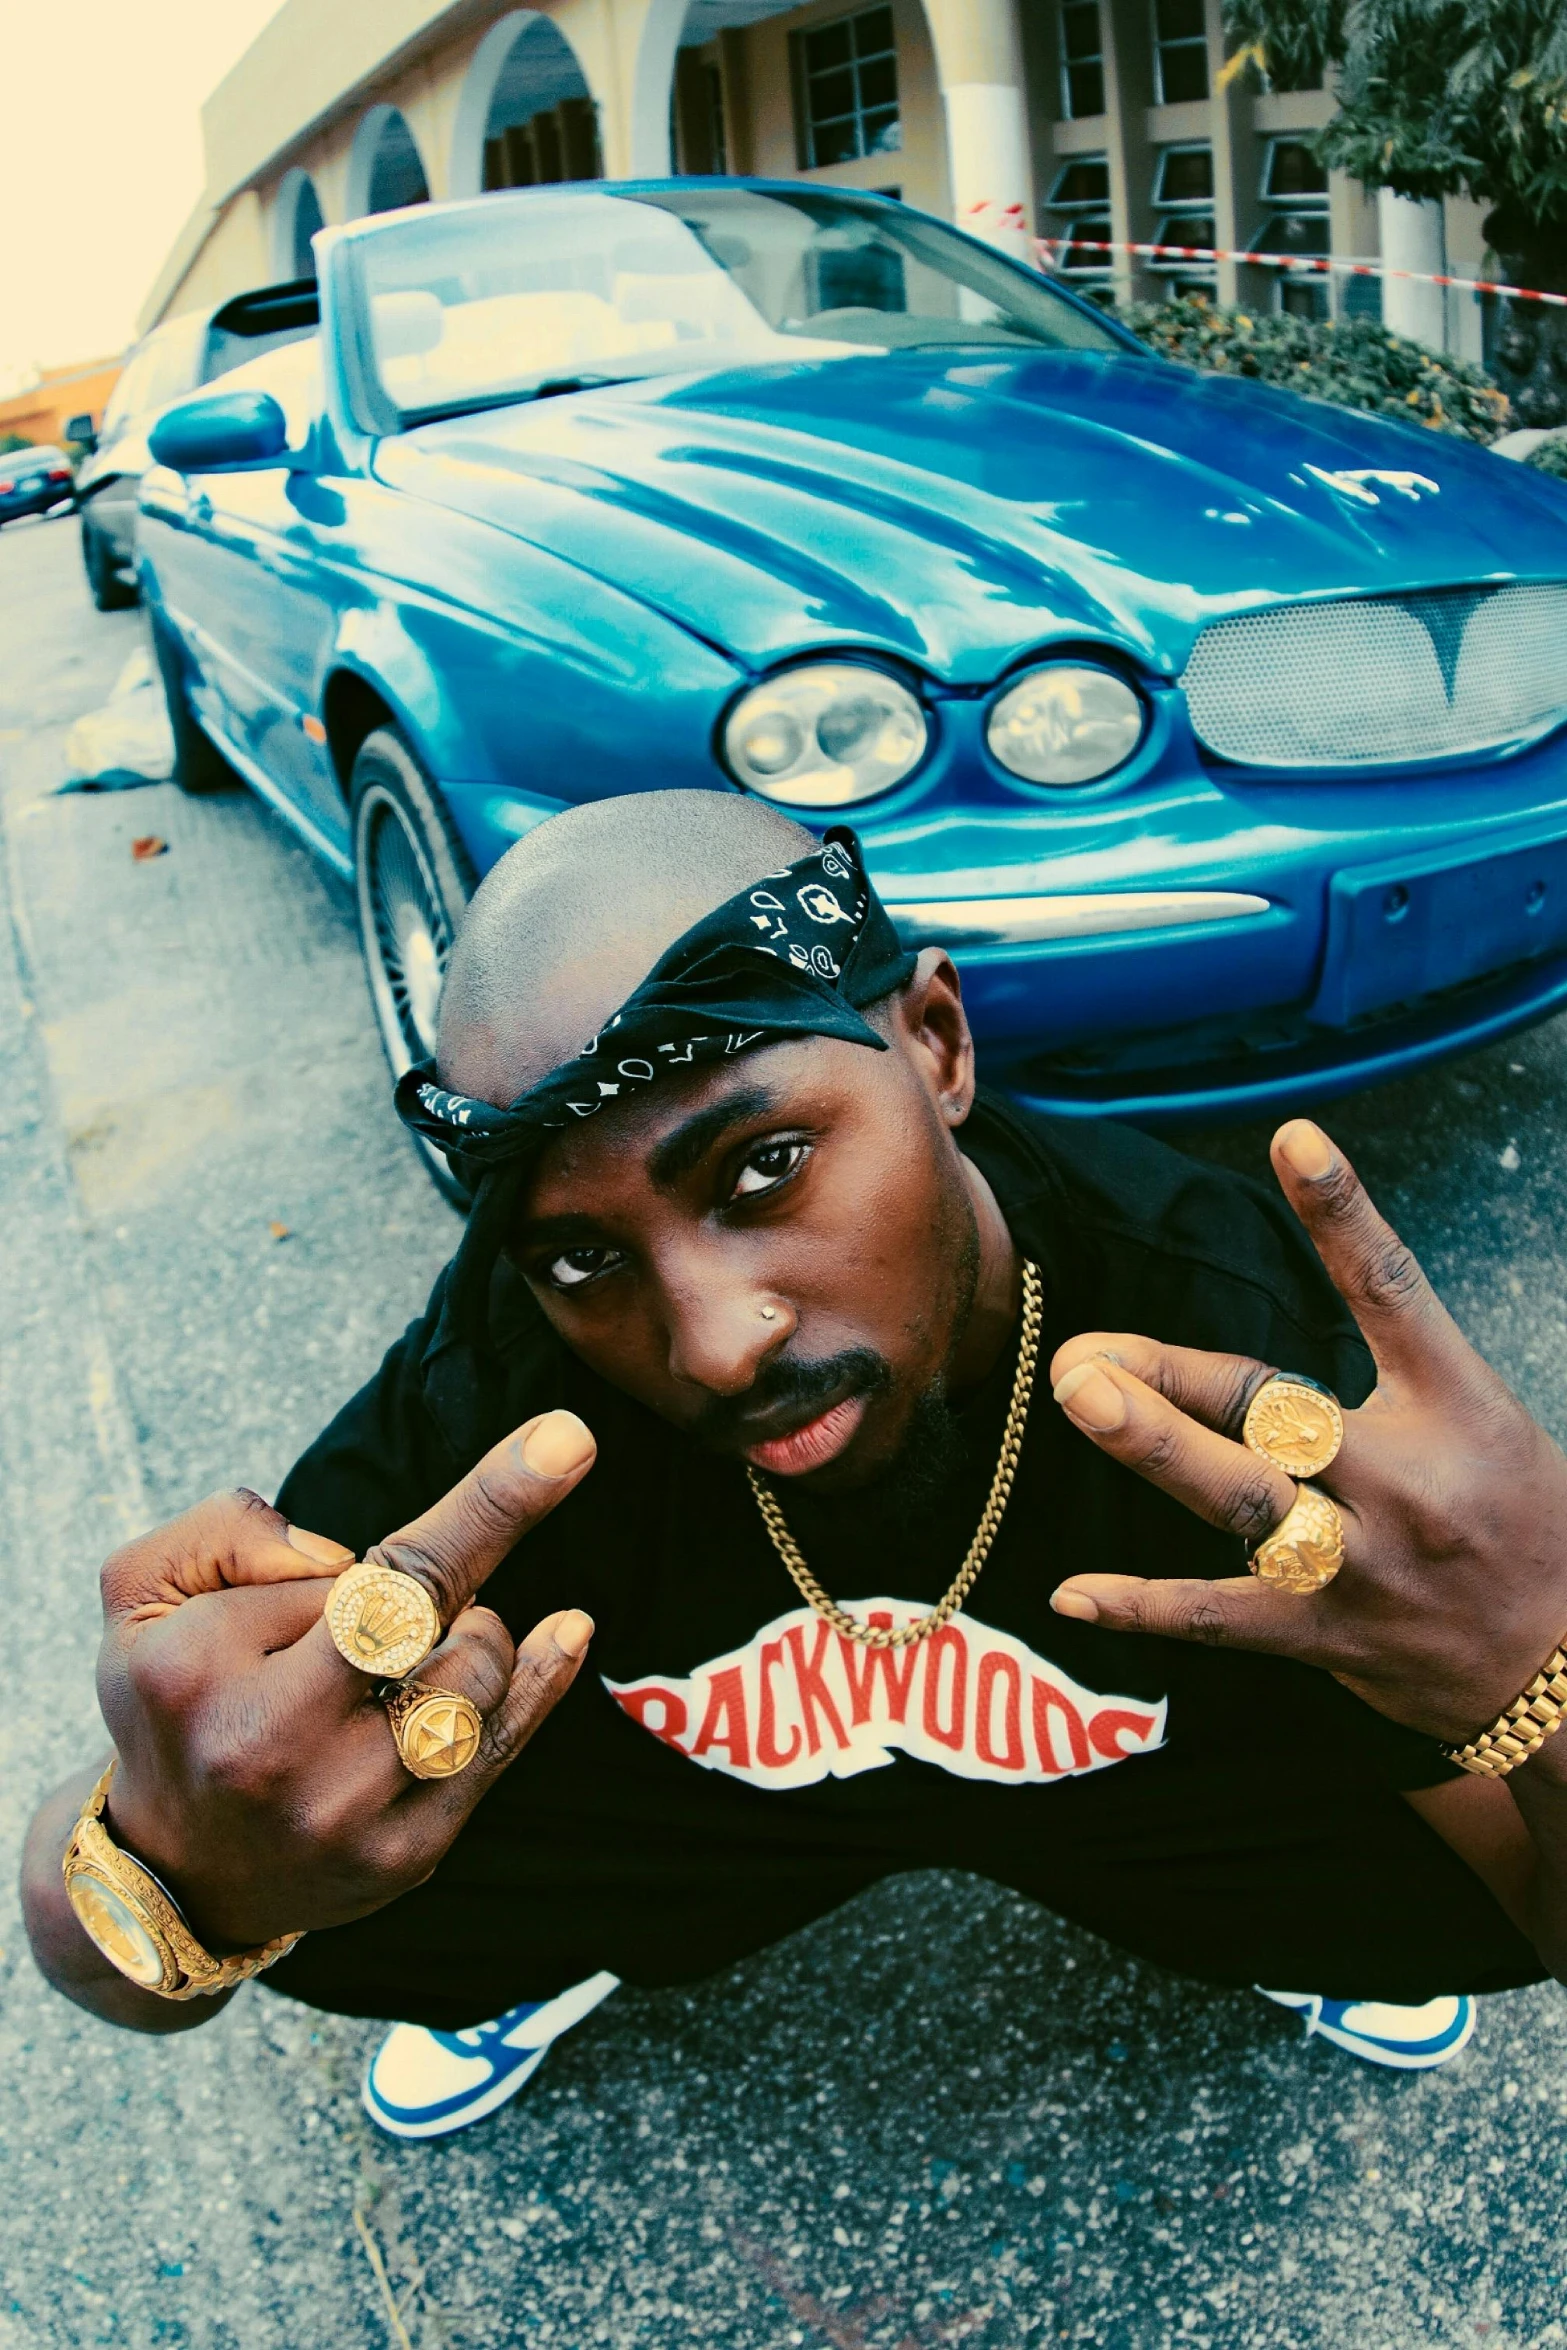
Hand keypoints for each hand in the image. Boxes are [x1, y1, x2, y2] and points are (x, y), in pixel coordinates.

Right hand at [94, 1411, 596, 1950]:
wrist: (176, 1872)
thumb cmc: (173, 1701)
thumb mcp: (144, 1592)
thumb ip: (227, 1531)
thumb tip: (346, 1561)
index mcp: (200, 1670)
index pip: (361, 1570)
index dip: (489, 1502)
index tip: (570, 1437)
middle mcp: (273, 1750)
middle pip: (430, 1616)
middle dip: (442, 1578)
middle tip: (394, 1605)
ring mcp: (345, 1815)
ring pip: (474, 1677)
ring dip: (461, 1637)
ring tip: (397, 1658)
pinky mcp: (404, 1858)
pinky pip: (500, 1749)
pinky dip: (540, 1681)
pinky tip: (567, 1631)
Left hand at [1047, 1119, 1566, 1746]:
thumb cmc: (1522, 1522)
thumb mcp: (1484, 1418)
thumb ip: (1397, 1362)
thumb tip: (1295, 1297)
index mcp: (1457, 1406)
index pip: (1392, 1291)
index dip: (1343, 1213)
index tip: (1292, 1139)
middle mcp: (1407, 1481)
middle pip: (1275, 1410)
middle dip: (1174, 1377)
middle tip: (1084, 1350)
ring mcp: (1364, 1563)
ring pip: (1241, 1501)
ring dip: (1151, 1446)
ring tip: (1080, 1397)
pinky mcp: (1329, 1636)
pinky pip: (1220, 1618)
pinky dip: (1142, 1607)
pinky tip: (1071, 1593)